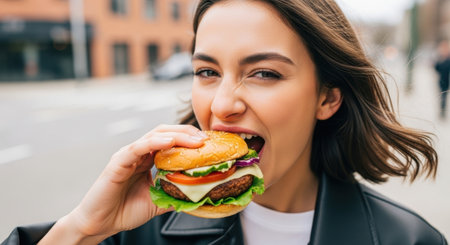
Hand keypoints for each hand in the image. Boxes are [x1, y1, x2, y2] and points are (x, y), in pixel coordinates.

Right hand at [39, 125, 206, 243]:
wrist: (100, 224)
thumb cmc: (124, 211)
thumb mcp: (157, 202)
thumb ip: (174, 194)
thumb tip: (198, 195)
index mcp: (147, 160)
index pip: (170, 140)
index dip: (189, 139)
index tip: (208, 143)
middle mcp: (138, 153)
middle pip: (165, 132)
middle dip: (186, 132)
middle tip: (205, 138)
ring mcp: (128, 155)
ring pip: (154, 136)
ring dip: (177, 135)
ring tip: (194, 139)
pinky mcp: (118, 162)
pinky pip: (138, 148)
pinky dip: (155, 142)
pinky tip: (170, 141)